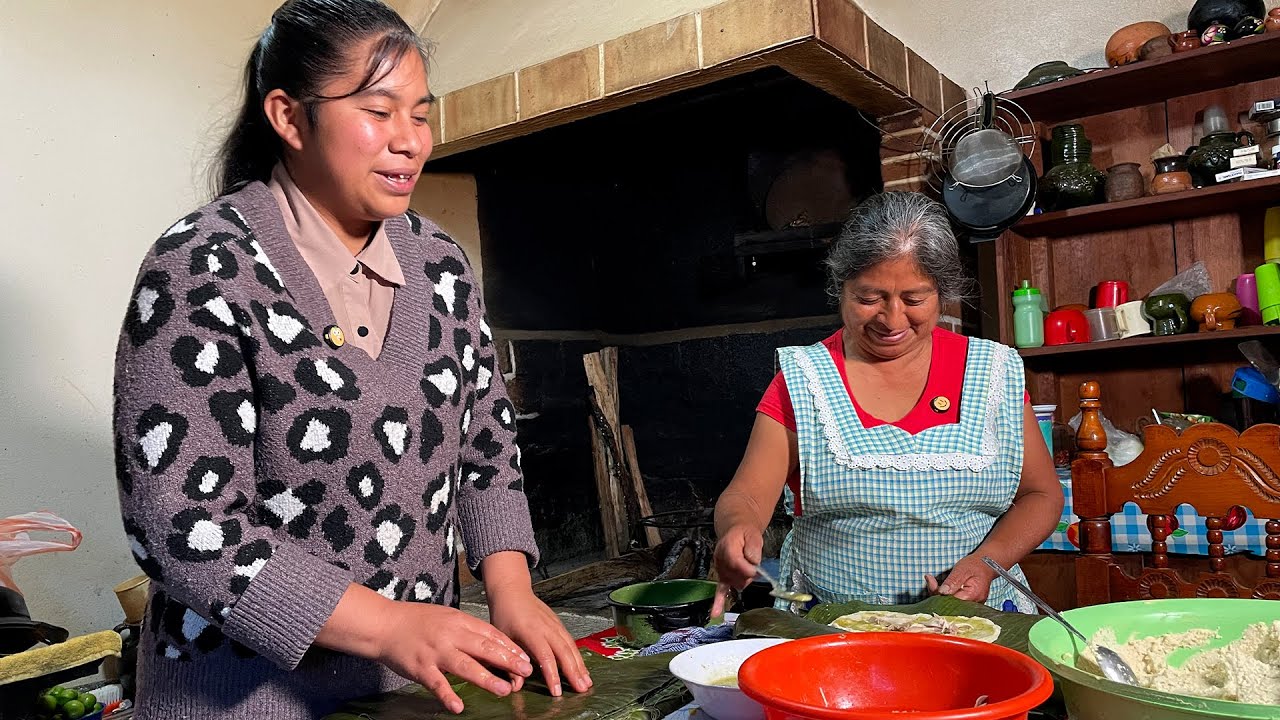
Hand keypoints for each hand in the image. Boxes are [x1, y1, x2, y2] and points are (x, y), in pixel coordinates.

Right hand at [375, 600, 533, 713]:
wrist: (384, 624)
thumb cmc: (417, 621)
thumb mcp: (446, 618)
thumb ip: (467, 630)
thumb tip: (492, 643)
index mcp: (458, 621)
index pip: (490, 634)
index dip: (510, 647)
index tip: (525, 657)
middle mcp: (450, 635)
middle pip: (484, 648)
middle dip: (507, 660)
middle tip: (526, 670)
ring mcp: (435, 652)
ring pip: (465, 666)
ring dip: (486, 678)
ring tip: (504, 690)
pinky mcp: (420, 668)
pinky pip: (436, 684)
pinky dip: (447, 695)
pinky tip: (458, 707)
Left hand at [488, 586, 591, 697]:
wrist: (512, 591)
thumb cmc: (505, 615)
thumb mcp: (502, 639)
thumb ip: (509, 664)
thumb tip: (516, 686)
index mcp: (531, 631)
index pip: (545, 656)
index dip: (552, 675)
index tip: (557, 691)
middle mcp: (546, 628)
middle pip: (564, 652)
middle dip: (574, 672)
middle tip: (582, 690)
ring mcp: (555, 625)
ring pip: (571, 647)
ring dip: (580, 666)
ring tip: (587, 683)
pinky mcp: (559, 624)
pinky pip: (571, 642)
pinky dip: (578, 656)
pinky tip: (582, 668)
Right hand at [711, 524, 762, 615]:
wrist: (735, 532)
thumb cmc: (745, 534)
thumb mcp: (753, 535)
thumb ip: (754, 547)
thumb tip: (753, 562)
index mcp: (728, 548)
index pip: (738, 564)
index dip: (750, 569)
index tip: (756, 568)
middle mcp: (721, 560)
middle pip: (737, 576)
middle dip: (749, 575)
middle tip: (754, 565)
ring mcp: (720, 569)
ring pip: (734, 583)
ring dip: (744, 580)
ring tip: (747, 568)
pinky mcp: (722, 576)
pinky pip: (719, 590)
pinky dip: (718, 602)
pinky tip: (715, 613)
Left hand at [925, 554, 995, 602]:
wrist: (986, 565)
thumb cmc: (974, 566)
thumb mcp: (962, 569)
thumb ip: (953, 581)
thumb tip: (942, 592)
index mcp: (973, 595)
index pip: (951, 600)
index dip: (938, 593)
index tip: (930, 580)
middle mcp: (974, 604)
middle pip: (950, 605)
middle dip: (937, 595)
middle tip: (930, 580)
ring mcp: (972, 606)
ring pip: (951, 605)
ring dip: (940, 596)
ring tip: (932, 581)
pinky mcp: (969, 605)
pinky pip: (955, 603)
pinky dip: (946, 597)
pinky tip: (940, 588)